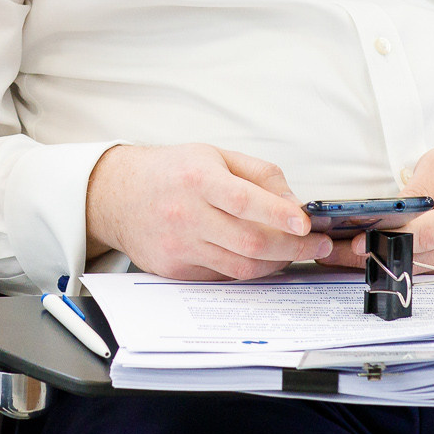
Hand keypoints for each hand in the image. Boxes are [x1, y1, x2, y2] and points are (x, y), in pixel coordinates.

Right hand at [86, 144, 334, 280]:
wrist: (117, 194)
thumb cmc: (170, 172)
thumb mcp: (215, 156)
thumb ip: (260, 175)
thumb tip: (294, 205)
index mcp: (198, 179)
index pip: (246, 201)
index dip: (280, 215)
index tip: (306, 224)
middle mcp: (186, 214)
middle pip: (250, 242)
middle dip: (293, 247)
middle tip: (316, 245)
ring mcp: (180, 246)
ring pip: (242, 268)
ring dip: (276, 263)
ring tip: (291, 252)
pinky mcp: (176, 270)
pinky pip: (223, 277)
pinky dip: (248, 270)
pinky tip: (258, 258)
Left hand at [319, 141, 433, 274]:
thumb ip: (416, 188)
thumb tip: (387, 211)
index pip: (422, 236)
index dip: (387, 241)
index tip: (357, 241)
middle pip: (414, 260)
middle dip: (371, 257)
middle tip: (332, 251)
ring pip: (417, 272)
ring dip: (380, 264)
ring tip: (340, 255)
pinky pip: (428, 273)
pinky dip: (399, 265)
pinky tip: (371, 256)